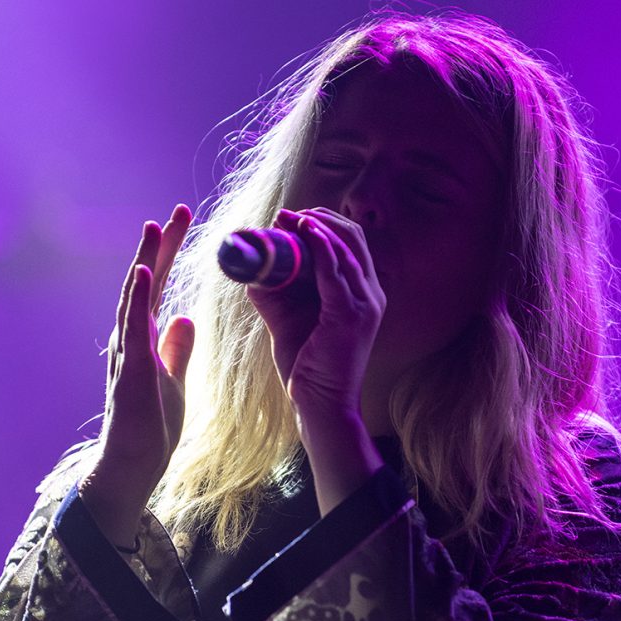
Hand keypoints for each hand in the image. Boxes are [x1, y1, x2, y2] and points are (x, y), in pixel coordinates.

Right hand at [78, 205, 194, 544]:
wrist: (136, 466)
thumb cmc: (153, 428)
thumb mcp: (175, 381)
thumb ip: (176, 350)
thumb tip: (184, 318)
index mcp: (145, 339)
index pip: (160, 287)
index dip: (171, 255)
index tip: (184, 222)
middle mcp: (132, 339)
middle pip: (147, 283)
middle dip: (161, 247)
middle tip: (178, 210)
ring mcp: (128, 353)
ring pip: (135, 298)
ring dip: (145, 262)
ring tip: (154, 227)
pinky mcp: (131, 370)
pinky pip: (133, 329)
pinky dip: (138, 299)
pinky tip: (143, 273)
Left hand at [246, 207, 385, 426]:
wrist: (320, 406)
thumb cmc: (307, 368)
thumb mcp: (286, 321)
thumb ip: (273, 294)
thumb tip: (250, 270)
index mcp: (361, 293)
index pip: (350, 243)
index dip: (321, 223)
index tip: (289, 217)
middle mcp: (370, 294)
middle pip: (352, 237)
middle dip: (317, 218)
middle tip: (285, 214)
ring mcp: (365, 304)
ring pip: (345, 248)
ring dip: (314, 227)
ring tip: (286, 218)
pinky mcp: (351, 315)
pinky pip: (336, 271)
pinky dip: (320, 246)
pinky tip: (302, 232)